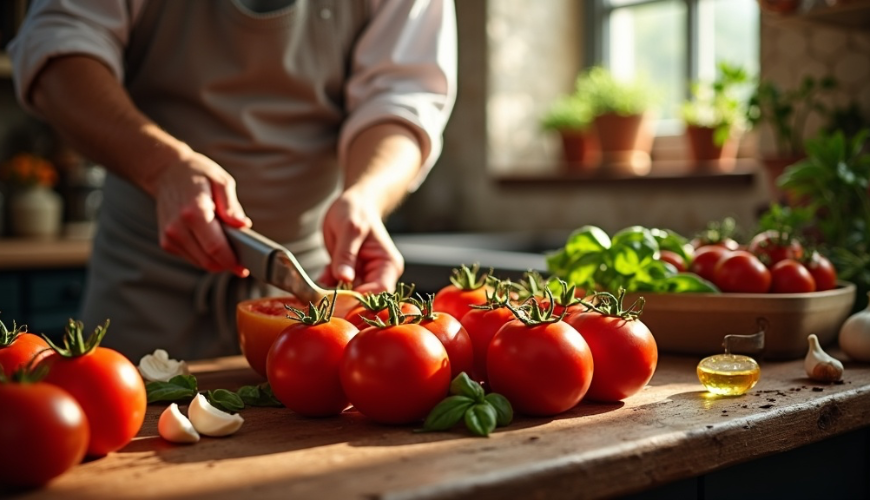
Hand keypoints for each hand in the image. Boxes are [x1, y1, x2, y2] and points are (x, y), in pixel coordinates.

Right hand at [153, 150, 250, 275]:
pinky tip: (210, 240)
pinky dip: (204, 255)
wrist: (166, 172)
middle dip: (227, 263)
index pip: (215, 247)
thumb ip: (231, 205)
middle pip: (208, 260)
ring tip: (228, 244)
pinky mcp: (166, 242)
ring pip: (200, 262)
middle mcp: (177, 227)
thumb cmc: (197, 175)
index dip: (232, 261)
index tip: (244, 267)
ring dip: (217, 260)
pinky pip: (192, 258)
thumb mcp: (221, 181)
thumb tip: (242, 225)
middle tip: (242, 257)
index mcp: (194, 211)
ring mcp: (169, 236)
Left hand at [319, 191, 403, 292]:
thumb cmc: (357, 210)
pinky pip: (338, 289)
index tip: (337, 298)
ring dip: (332, 292)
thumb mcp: (350, 228)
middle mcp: (380, 275)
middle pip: (364, 299)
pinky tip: (323, 274)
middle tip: (323, 291)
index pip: (379, 293)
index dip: (359, 299)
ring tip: (323, 277)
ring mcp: (365, 277)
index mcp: (388, 265)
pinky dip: (328, 285)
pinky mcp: (352, 277)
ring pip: (349, 296)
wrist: (354, 204)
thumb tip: (344, 278)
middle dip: (343, 297)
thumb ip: (346, 254)